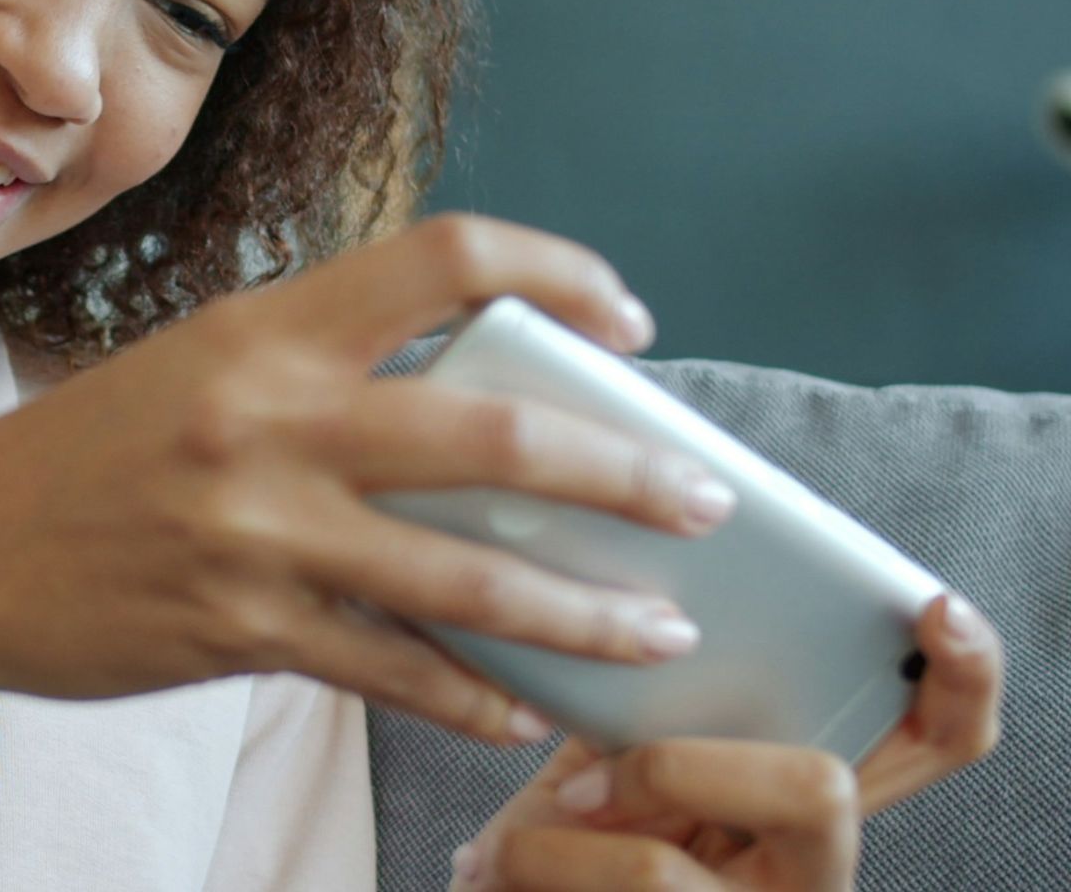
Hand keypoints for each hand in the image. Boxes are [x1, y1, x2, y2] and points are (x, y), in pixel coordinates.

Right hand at [0, 215, 738, 737]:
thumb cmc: (74, 454)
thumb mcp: (193, 368)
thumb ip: (316, 371)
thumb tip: (466, 403)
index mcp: (261, 327)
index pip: (444, 260)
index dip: (558, 273)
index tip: (626, 317)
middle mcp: (267, 419)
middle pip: (495, 436)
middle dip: (626, 472)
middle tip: (703, 498)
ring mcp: (256, 532)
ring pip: (466, 579)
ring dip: (583, 610)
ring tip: (659, 629)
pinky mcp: (240, 630)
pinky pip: (392, 672)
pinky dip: (472, 695)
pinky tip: (524, 711)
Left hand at [449, 593, 1004, 889]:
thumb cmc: (564, 833)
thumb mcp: (613, 747)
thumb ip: (657, 690)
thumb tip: (645, 592)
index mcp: (801, 791)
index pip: (936, 737)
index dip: (963, 676)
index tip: (933, 607)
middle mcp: (810, 863)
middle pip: (825, 791)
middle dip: (684, 768)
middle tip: (584, 783)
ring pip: (679, 867)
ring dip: (571, 842)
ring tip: (507, 847)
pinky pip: (638, 885)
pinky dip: (539, 865)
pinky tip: (492, 867)